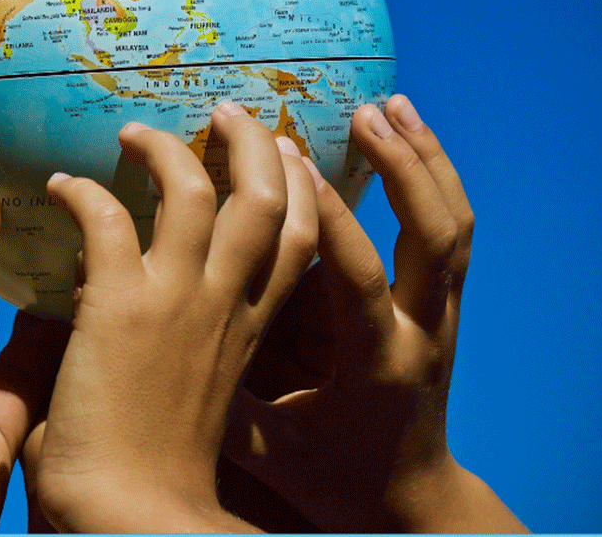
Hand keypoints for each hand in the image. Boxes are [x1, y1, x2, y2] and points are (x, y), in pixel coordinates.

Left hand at [26, 103, 320, 532]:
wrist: (130, 515)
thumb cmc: (156, 466)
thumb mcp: (200, 390)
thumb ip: (191, 335)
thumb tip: (135, 280)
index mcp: (250, 330)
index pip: (300, 239)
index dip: (300, 186)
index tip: (281, 152)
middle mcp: (225, 306)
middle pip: (268, 198)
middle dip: (255, 143)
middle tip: (227, 112)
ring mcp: (177, 302)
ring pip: (197, 189)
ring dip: (167, 148)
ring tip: (134, 132)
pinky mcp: (120, 307)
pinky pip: (109, 216)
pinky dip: (84, 190)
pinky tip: (60, 186)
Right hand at [221, 95, 526, 532]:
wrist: (412, 503)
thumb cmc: (336, 479)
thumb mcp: (272, 453)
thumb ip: (221, 404)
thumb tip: (149, 348)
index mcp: (376, 366)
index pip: (359, 279)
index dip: (330, 219)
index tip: (294, 162)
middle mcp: (421, 331)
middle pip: (433, 236)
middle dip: (402, 168)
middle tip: (364, 112)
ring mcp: (443, 315)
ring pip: (452, 223)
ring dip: (425, 158)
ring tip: (389, 104)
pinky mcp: (445, 305)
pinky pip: (451, 229)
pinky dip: (435, 175)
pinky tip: (410, 136)